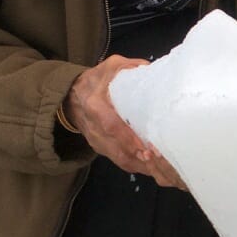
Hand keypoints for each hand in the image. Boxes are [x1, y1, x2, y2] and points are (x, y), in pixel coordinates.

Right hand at [64, 56, 187, 190]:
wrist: (73, 96)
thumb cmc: (98, 80)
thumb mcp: (112, 67)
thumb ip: (132, 68)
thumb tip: (156, 73)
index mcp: (96, 104)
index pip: (111, 126)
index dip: (128, 139)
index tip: (147, 148)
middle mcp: (95, 127)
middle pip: (117, 149)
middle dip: (140, 159)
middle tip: (162, 163)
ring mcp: (97, 141)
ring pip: (119, 159)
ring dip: (142, 167)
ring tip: (163, 170)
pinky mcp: (102, 149)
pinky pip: (120, 161)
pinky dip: (138, 167)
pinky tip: (155, 169)